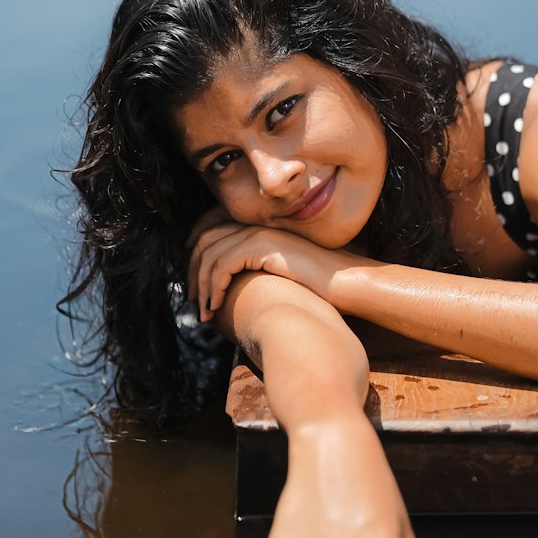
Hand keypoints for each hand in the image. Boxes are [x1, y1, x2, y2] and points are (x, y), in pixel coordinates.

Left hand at [187, 222, 356, 322]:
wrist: (345, 282)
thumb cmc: (319, 286)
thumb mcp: (280, 274)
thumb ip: (258, 272)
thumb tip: (234, 291)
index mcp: (260, 229)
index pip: (213, 229)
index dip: (196, 251)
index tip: (192, 281)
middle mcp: (256, 226)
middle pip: (205, 240)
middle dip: (193, 271)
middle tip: (193, 300)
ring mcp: (259, 234)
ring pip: (210, 254)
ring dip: (202, 285)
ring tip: (204, 311)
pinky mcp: (262, 247)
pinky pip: (223, 264)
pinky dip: (214, 286)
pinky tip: (216, 306)